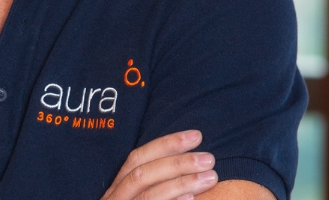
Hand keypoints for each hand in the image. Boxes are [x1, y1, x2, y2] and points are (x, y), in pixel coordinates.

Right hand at [100, 130, 217, 199]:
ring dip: (181, 182)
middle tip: (209, 157)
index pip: (137, 158)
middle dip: (177, 161)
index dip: (166, 144)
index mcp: (117, 190)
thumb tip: (191, 170)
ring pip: (148, 195)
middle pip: (142, 172)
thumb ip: (157, 188)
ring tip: (210, 177)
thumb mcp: (139, 198)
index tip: (196, 135)